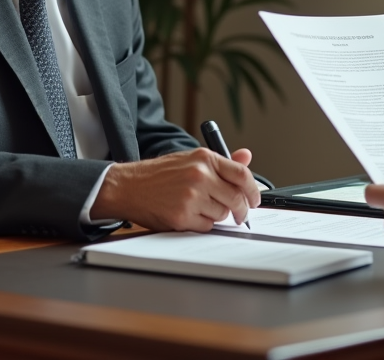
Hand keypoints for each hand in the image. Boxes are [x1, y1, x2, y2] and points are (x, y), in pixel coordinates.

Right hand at [90, 147, 260, 231]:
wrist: (128, 186)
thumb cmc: (159, 174)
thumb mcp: (190, 159)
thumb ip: (220, 162)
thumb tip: (246, 157)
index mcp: (204, 158)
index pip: (241, 174)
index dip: (253, 190)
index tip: (255, 199)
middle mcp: (200, 175)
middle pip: (236, 198)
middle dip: (241, 210)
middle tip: (239, 214)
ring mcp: (191, 196)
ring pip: (222, 214)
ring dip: (216, 215)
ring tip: (199, 207)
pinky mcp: (182, 216)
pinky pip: (206, 226)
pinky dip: (202, 224)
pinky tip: (189, 215)